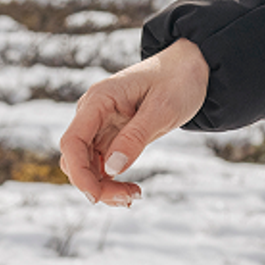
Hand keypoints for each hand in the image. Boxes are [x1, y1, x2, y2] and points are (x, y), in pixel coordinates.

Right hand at [58, 38, 209, 206]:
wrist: (192, 67)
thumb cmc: (179, 79)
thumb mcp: (163, 108)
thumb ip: (136, 137)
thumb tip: (111, 168)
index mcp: (99, 100)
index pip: (73, 141)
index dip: (78, 172)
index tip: (96, 195)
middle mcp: (93, 113)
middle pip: (76, 158)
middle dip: (95, 184)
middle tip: (130, 198)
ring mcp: (101, 126)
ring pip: (87, 166)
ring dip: (104, 186)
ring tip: (134, 196)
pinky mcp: (112, 136)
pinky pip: (102, 165)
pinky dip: (111, 180)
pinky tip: (132, 190)